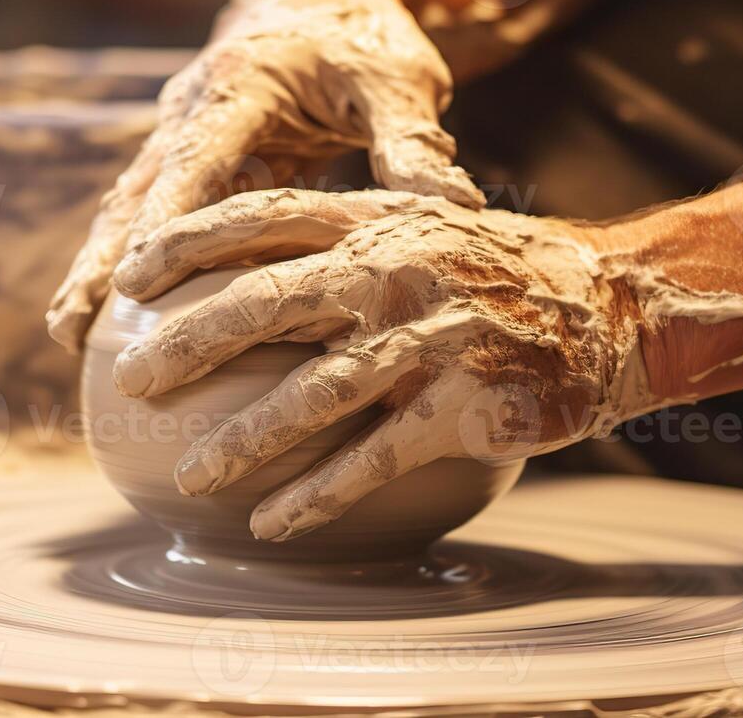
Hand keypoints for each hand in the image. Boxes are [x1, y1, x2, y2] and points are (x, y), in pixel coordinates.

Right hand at [45, 0, 486, 349]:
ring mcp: (180, 130)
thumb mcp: (401, 82)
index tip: (135, 281)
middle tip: (69, 327)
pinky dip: (129, 258)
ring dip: (98, 265)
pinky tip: (113, 323)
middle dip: (102, 258)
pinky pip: (149, 211)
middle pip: (139, 191)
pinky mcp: (186, 153)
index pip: (197, 158)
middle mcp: (193, 105)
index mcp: (241, 82)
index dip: (165, 221)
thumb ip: (416, 143)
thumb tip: (458, 206)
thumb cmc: (368, 37)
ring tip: (67, 338)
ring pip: (129, 205)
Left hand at [108, 189, 656, 541]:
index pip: (264, 217)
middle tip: (130, 383)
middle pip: (267, 302)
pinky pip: (373, 459)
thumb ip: (348, 244)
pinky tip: (271, 525)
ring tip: (189, 479)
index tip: (130, 275)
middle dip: (186, 343)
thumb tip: (248, 269)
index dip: (188, 242)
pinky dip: (317, 496)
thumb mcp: (425, 232)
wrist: (612, 307)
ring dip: (241, 443)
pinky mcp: (464, 406)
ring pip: (312, 396)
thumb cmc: (502, 273)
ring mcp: (430, 338)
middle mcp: (396, 271)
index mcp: (377, 222)